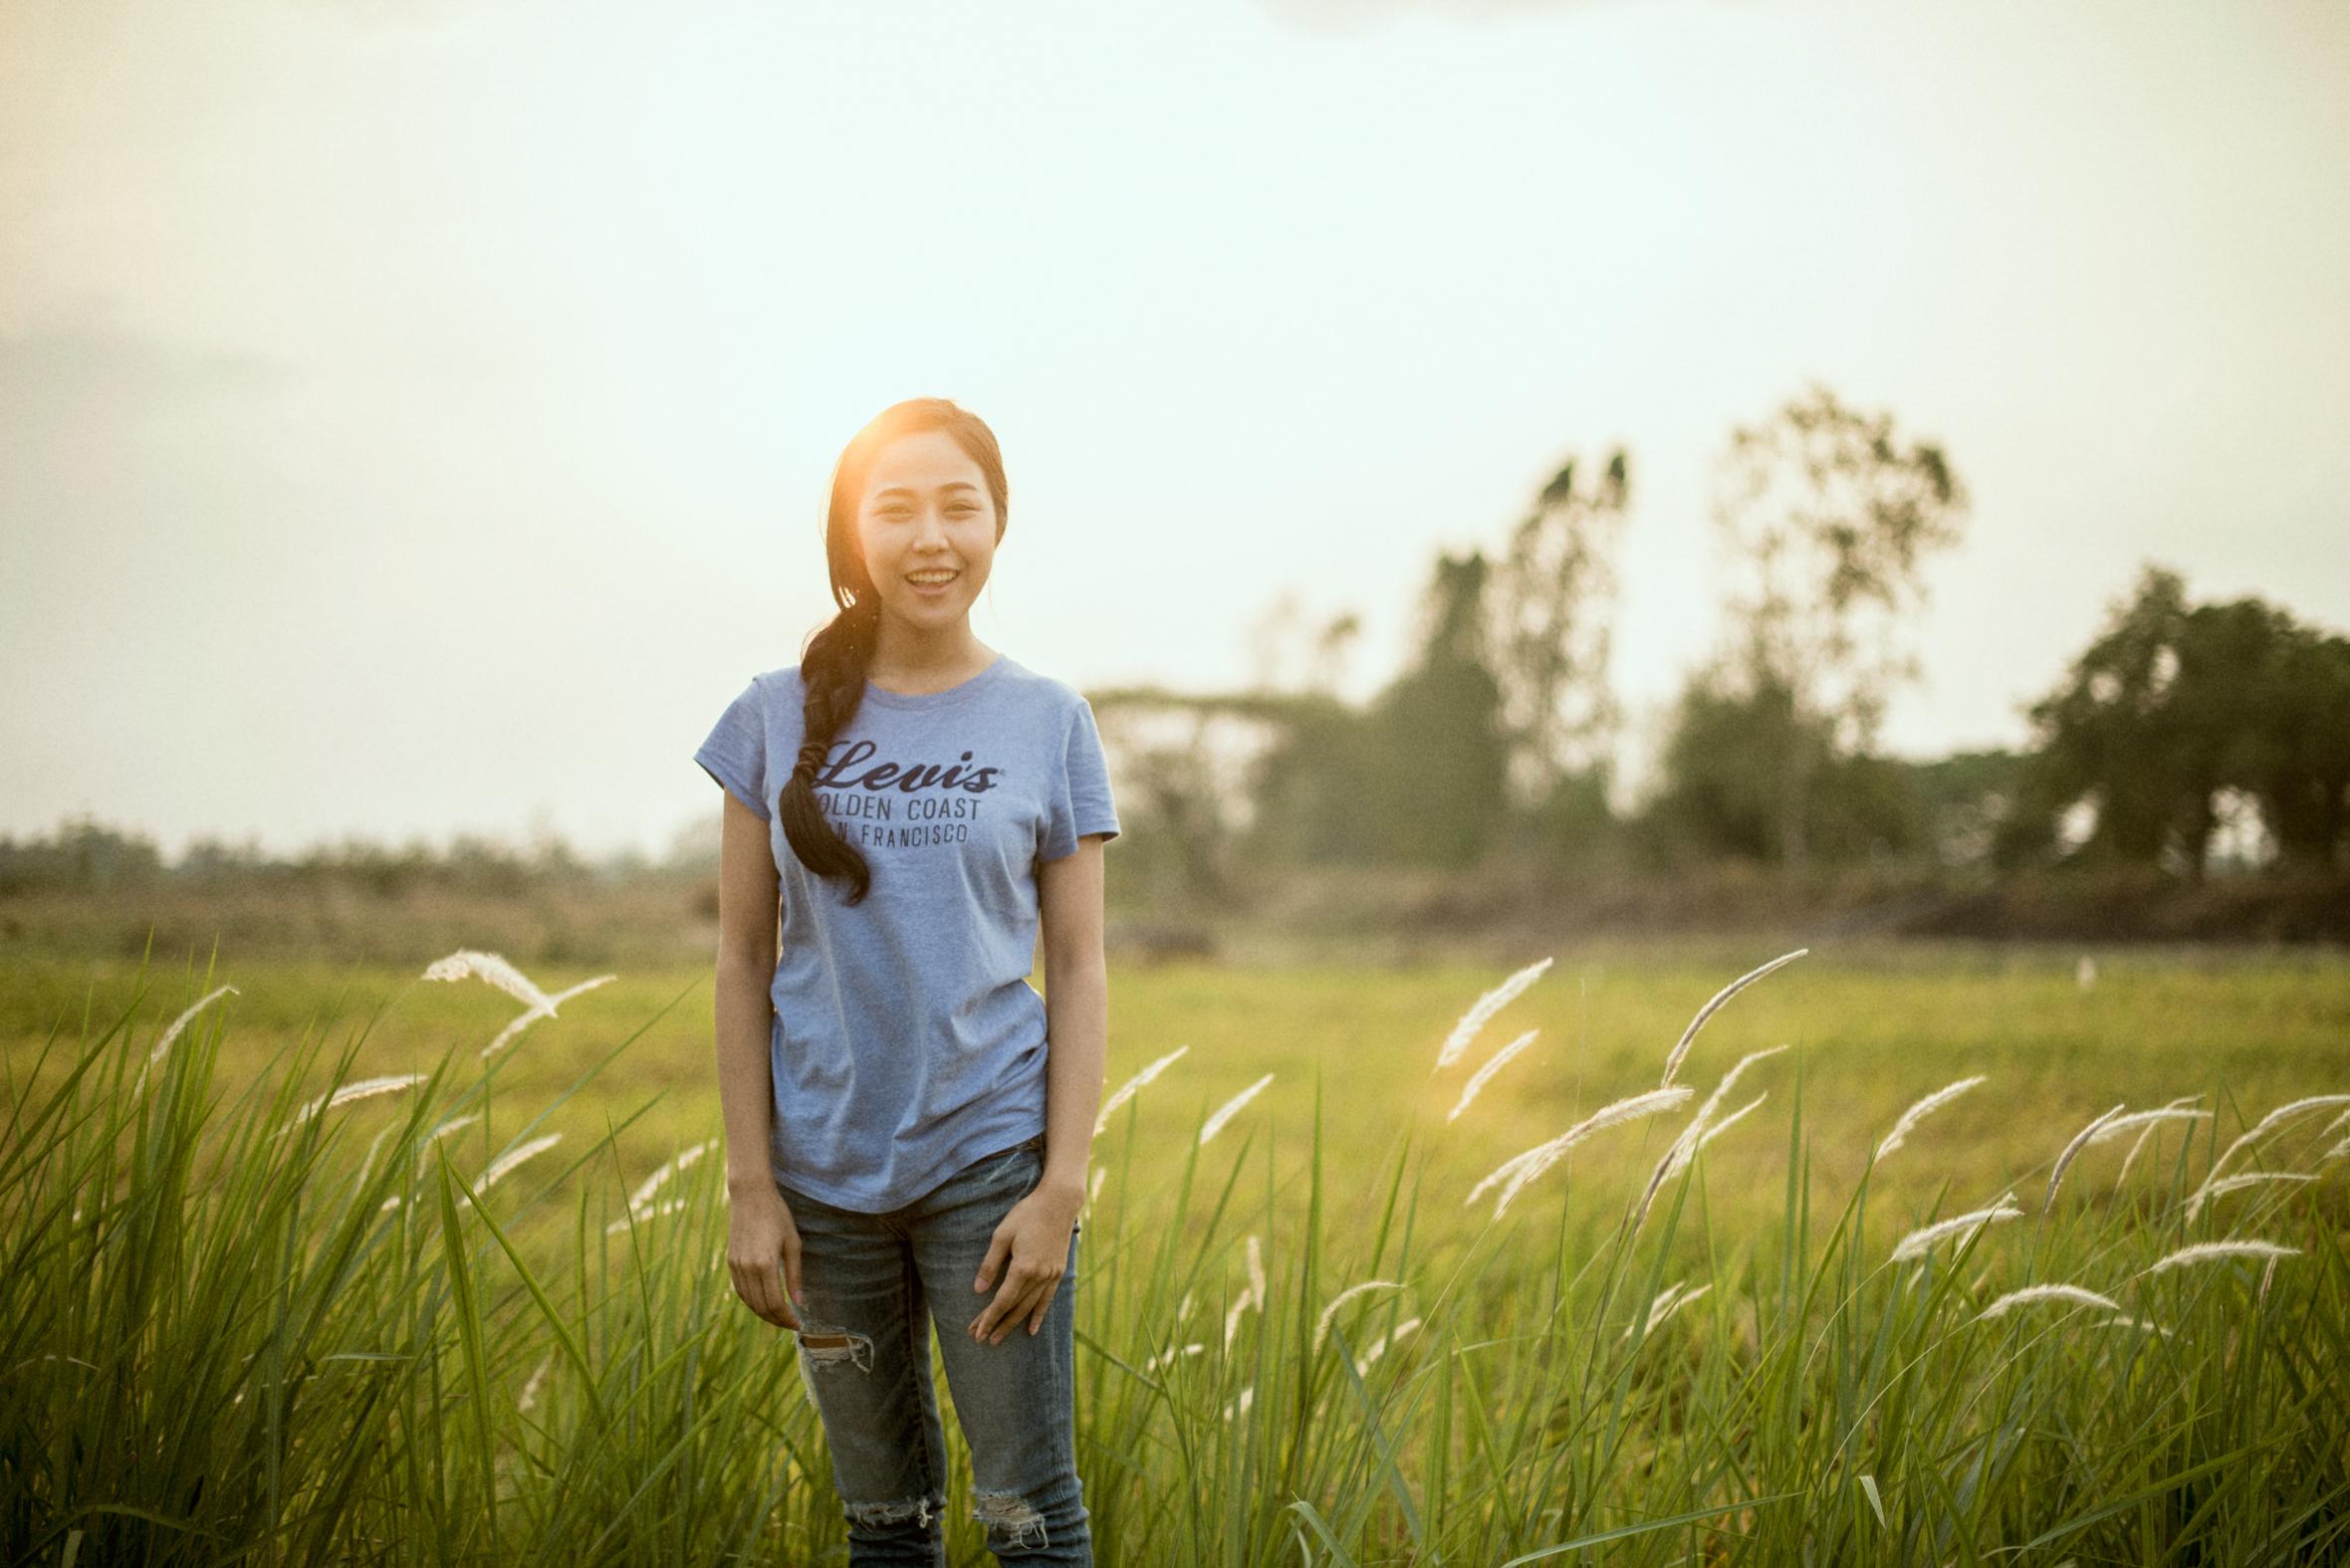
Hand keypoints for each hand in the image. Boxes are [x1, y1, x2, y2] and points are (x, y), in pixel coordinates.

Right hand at [726, 1179, 804, 1331]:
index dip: (787, 1319)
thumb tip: (799, 1302)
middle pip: (761, 1307)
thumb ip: (795, 1275)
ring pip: (749, 1302)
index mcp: (765, 1264)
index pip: (775, 1304)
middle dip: (777, 1320)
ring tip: (780, 1316)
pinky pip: (740, 1290)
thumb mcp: (793, 1243)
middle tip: (791, 1323)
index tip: (799, 1324)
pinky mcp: (731, 1262)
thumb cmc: (777, 1216)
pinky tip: (763, 1302)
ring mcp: (736, 1266)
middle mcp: (748, 1268)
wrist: (750, 1196)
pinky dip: (752, 1301)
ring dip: (764, 1313)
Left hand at [968, 1184, 1080, 1344]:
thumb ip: (990, 1264)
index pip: (1002, 1301)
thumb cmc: (1027, 1215)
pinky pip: (1047, 1300)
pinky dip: (1038, 1316)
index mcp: (1023, 1267)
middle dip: (996, 1325)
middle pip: (1014, 1307)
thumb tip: (978, 1289)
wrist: (1059, 1203)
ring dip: (1013, 1324)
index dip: (988, 1318)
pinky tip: (1032, 1330)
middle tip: (980, 1340)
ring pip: (1029, 1307)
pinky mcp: (1058, 1273)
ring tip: (998, 1339)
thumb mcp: (1002, 1235)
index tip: (977, 1331)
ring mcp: (1050, 1276)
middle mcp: (1039, 1276)